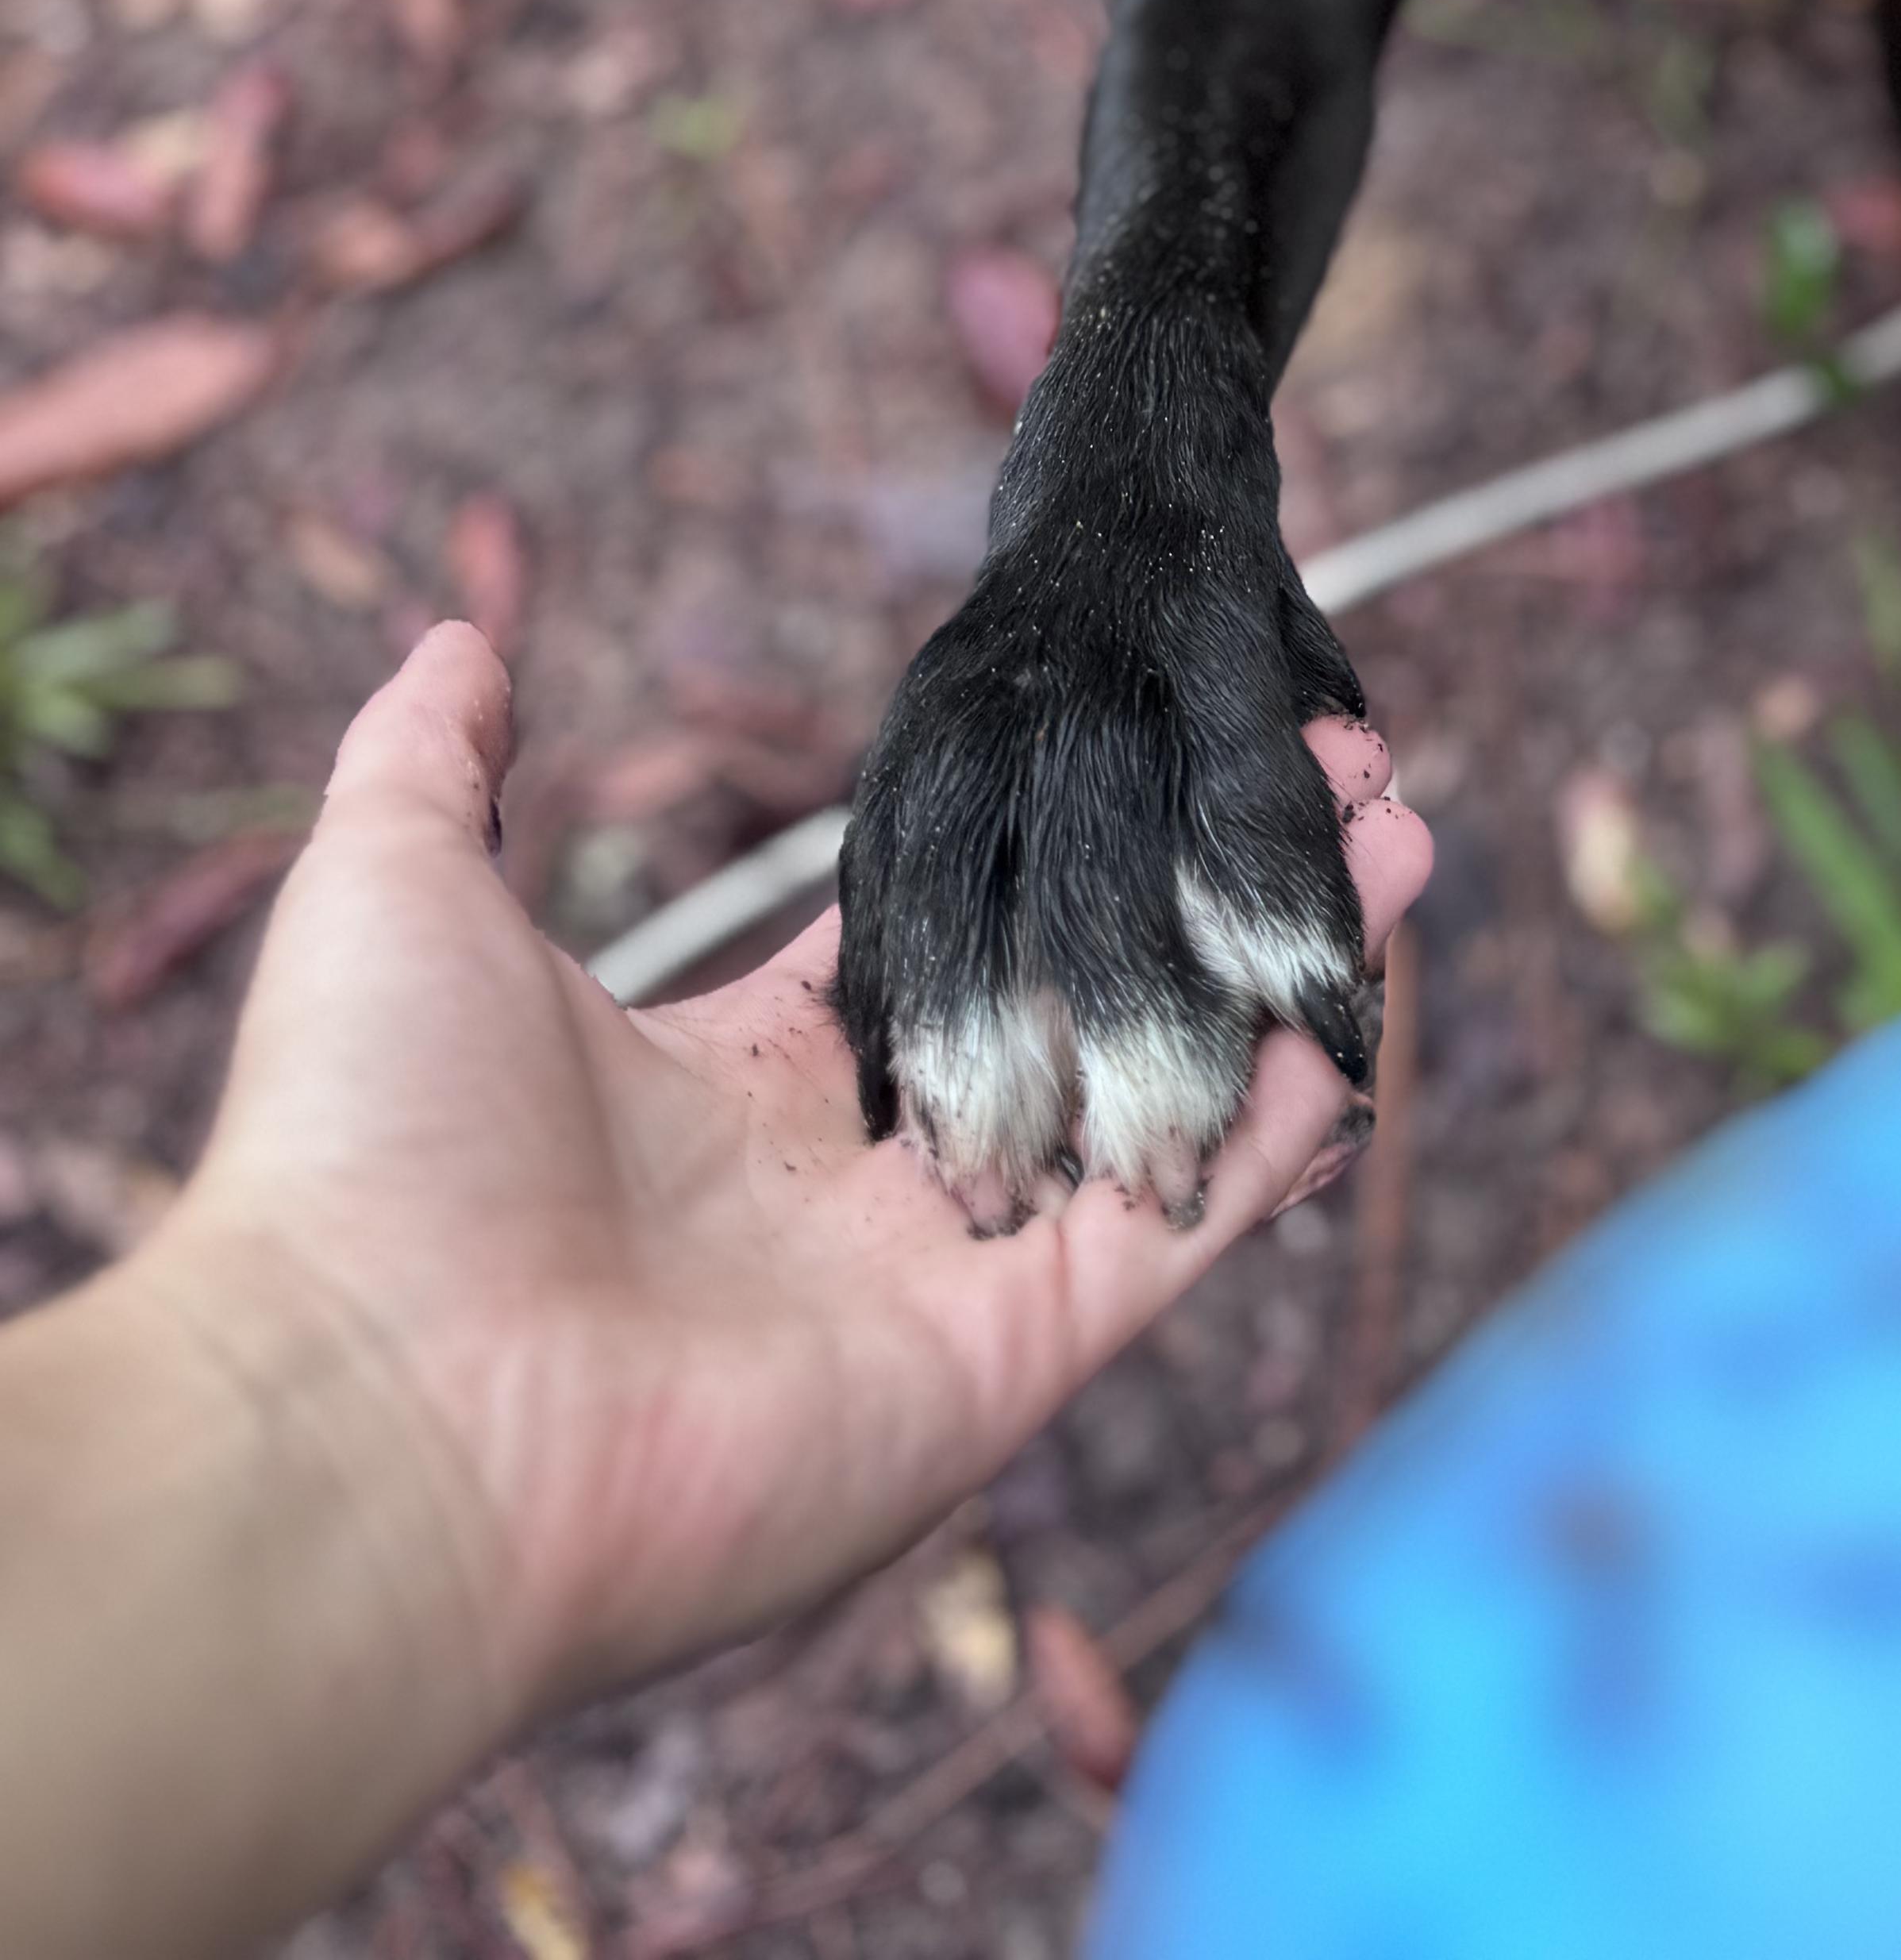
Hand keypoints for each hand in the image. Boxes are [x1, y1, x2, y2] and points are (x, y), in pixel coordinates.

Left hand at [3, 620, 1426, 1959]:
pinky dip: (1283, 1121)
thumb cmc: (354, 1153)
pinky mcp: (1007, 1355)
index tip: (1165, 739)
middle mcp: (864, 1186)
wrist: (357, 1412)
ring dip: (1292, 972)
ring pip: (1169, 1096)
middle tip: (1334, 768)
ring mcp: (950, 1276)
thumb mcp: (388, 888)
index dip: (1064, 842)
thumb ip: (438, 759)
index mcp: (740, 1090)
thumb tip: (459, 628)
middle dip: (1218, 888)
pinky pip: (1180, 1227)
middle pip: (1094, 1003)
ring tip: (1406, 836)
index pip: (949, 941)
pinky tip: (1370, 1000)